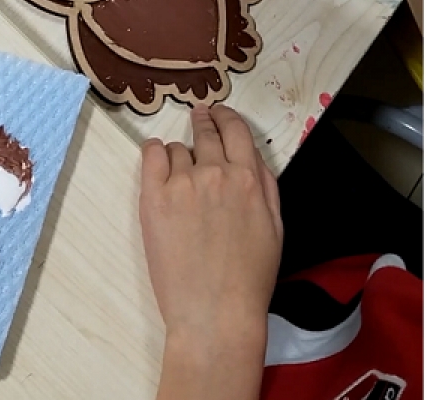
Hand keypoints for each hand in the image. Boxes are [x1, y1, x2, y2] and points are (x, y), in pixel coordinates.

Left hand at [140, 105, 281, 399]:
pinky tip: (158, 158)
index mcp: (248, 178)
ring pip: (178, 149)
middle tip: (199, 117)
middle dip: (204, 122)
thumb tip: (252, 157)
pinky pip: (151, 154)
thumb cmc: (250, 278)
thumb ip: (266, 185)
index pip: (235, 129)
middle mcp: (215, 173)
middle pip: (206, 131)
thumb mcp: (275, 227)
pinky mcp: (154, 197)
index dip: (226, 116)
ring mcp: (182, 184)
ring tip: (183, 178)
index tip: (218, 112)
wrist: (215, 314)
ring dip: (182, 156)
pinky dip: (155, 152)